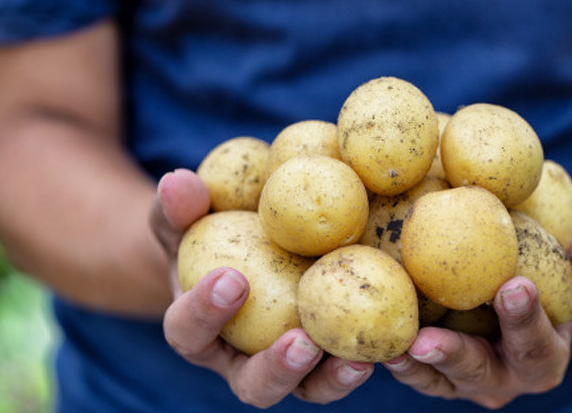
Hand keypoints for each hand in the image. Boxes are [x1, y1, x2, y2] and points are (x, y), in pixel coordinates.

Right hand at [149, 169, 374, 407]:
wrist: (245, 252)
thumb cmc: (211, 232)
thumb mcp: (190, 218)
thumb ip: (180, 207)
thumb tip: (177, 181)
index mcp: (197, 329)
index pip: (187, 331)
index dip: (204, 314)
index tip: (232, 278)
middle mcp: (240, 360)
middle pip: (253, 385)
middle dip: (276, 369)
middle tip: (301, 343)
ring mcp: (287, 366)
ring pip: (306, 389)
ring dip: (330, 379)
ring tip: (356, 359)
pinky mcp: (326, 359)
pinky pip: (345, 367)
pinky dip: (365, 358)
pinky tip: (394, 341)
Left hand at [383, 235, 571, 408]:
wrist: (522, 284)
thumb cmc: (556, 272)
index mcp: (544, 358)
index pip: (536, 344)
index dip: (526, 320)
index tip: (514, 286)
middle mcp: (503, 378)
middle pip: (478, 372)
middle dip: (454, 356)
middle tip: (427, 340)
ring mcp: (463, 379)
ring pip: (436, 379)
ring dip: (411, 365)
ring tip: (389, 346)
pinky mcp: (432, 370)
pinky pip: (411, 367)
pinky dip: (391, 354)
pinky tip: (370, 335)